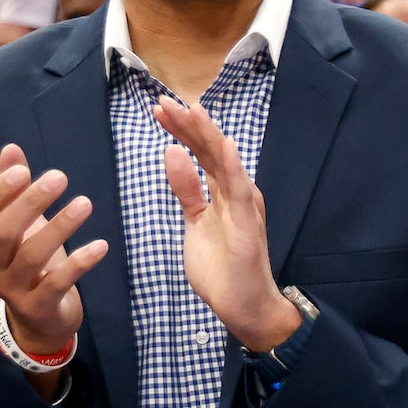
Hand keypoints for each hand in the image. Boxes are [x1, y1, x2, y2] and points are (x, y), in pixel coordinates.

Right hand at [0, 144, 108, 355]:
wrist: (41, 318)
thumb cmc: (31, 262)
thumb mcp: (22, 226)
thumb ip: (13, 190)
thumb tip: (11, 149)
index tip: (23, 170)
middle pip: (4, 231)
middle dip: (31, 203)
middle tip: (60, 177)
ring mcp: (12, 289)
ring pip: (32, 256)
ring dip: (60, 227)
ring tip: (85, 203)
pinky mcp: (38, 307)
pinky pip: (58, 283)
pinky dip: (80, 263)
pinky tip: (101, 245)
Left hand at [156, 98, 300, 351]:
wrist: (244, 306)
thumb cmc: (222, 268)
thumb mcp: (195, 223)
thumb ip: (187, 190)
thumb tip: (171, 154)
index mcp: (223, 192)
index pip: (200, 153)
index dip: (181, 130)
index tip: (159, 111)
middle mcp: (236, 192)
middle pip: (210, 151)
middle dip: (188, 125)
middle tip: (163, 102)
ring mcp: (244, 206)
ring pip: (225, 163)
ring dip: (208, 136)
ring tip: (192, 110)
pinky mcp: (248, 224)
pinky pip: (240, 191)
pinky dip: (235, 167)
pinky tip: (226, 145)